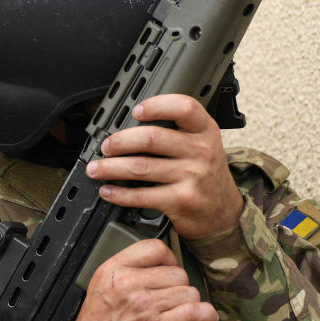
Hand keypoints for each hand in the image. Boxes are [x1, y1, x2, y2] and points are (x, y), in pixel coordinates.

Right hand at [47, 239, 217, 320]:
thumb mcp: (99, 287)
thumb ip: (123, 272)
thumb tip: (154, 265)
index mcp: (113, 271)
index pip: (154, 248)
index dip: (168, 258)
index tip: (168, 268)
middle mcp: (129, 285)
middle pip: (176, 272)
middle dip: (178, 285)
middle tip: (170, 298)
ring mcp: (145, 307)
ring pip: (189, 292)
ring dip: (189, 302)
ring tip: (180, 310)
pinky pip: (195, 312)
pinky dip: (205, 314)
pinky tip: (205, 316)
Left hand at [85, 94, 243, 239]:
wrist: (223, 214)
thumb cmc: (206, 176)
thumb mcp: (203, 146)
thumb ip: (178, 132)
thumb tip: (130, 128)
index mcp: (205, 131)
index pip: (184, 107)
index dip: (156, 105)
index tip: (135, 110)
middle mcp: (201, 151)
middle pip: (151, 138)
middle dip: (119, 141)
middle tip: (105, 147)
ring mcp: (192, 176)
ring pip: (140, 167)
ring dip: (110, 168)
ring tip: (96, 169)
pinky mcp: (181, 200)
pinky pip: (141, 195)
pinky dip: (119, 194)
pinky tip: (108, 191)